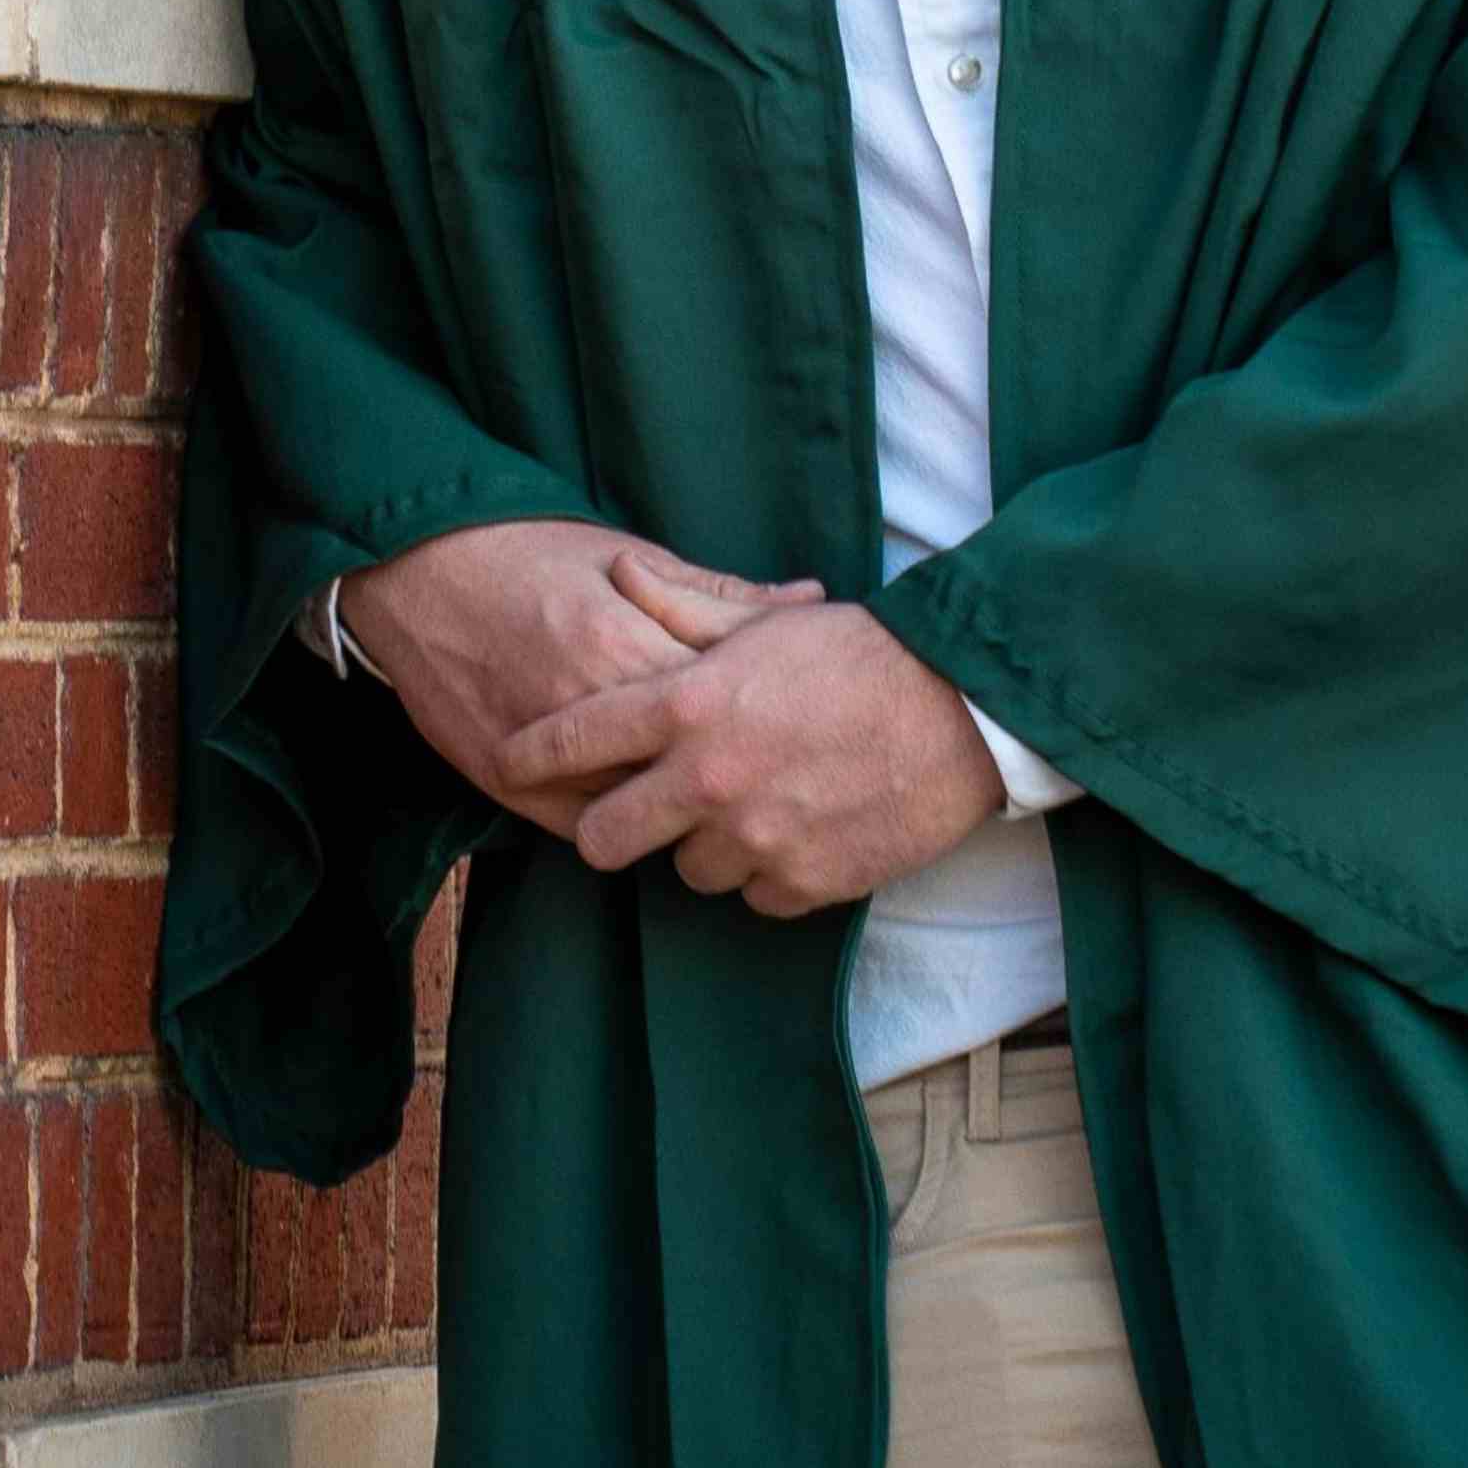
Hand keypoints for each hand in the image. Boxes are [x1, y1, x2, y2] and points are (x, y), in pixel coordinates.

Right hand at [341, 521, 815, 828]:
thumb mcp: (632, 556)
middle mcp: (585, 707)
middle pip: (681, 771)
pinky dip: (611, 822)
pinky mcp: (501, 781)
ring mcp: (540, 752)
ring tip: (716, 807)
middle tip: (766, 779)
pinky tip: (643, 815)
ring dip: (672, 812)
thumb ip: (718, 594)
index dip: (766, 718)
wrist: (420, 570)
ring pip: (630, 812)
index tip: (796, 725)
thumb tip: (809, 600)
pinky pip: (574, 827)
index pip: (721, 704)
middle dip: (729, 781)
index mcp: (625, 643)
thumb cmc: (532, 553)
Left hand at [495, 600, 1003, 917]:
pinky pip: (752, 896)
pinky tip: (795, 830)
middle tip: (632, 812)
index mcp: (688, 707)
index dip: (529, 754)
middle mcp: (707, 781)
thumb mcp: (761, 623)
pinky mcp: (799, 885)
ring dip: (702, 847)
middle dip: (609, 828)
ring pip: (685, 872)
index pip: (572, 741)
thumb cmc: (858, 654)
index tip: (508, 760)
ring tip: (745, 806)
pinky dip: (765, 873)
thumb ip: (679, 607)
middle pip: (605, 839)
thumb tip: (617, 571)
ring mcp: (752, 841)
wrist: (959, 711)